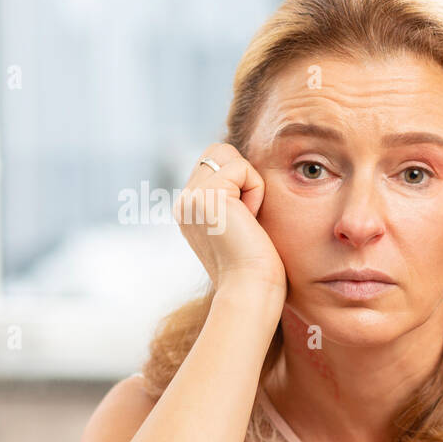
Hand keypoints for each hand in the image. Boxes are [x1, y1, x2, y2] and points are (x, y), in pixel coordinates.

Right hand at [173, 142, 286, 300]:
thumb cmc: (258, 268)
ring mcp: (191, 198)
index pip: (216, 163)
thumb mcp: (242, 228)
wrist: (251, 290)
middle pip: (218, 151)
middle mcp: (185, 202)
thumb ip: (236, 201)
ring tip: (249, 219)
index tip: (248, 222)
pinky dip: (256, 191)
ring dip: (250, 184)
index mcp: (191, 210)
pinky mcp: (207, 196)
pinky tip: (250, 220)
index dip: (242, 182)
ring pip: (227, 154)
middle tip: (250, 217)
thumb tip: (245, 174)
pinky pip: (241, 168)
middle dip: (244, 176)